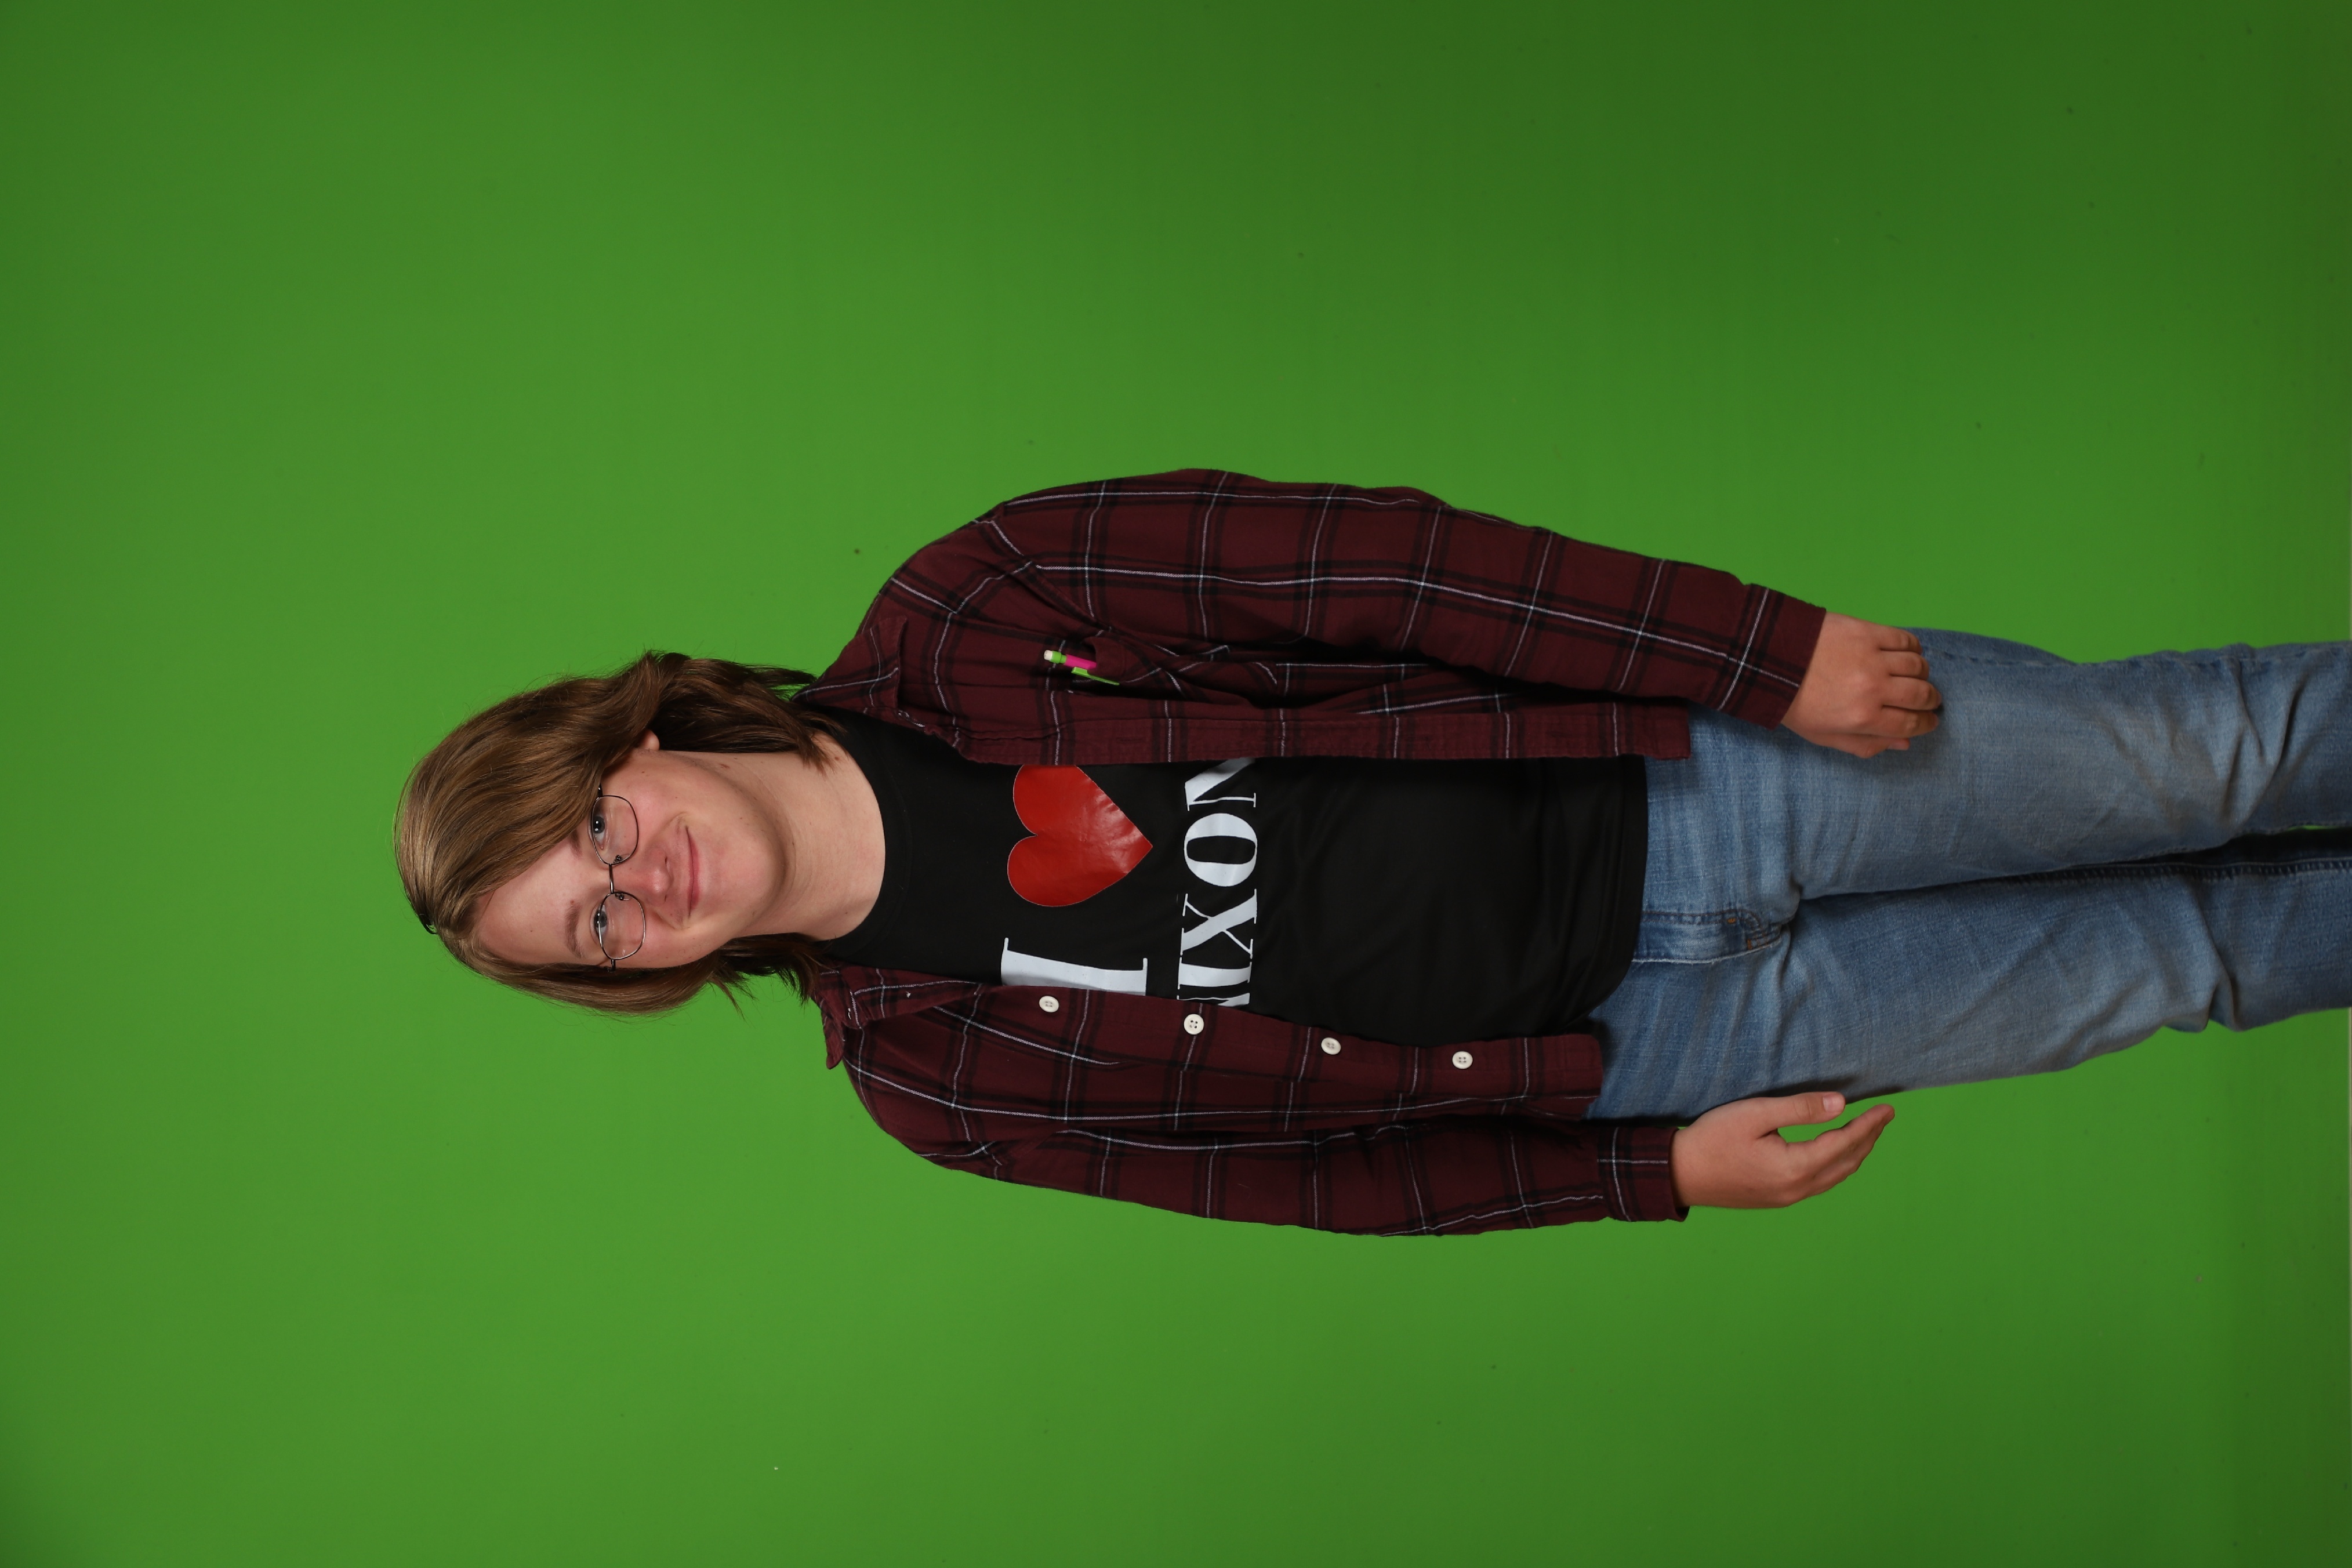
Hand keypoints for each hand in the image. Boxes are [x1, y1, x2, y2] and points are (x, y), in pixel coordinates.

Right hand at [1669, 1093, 1894, 1208]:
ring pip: (1836, 1176)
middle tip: (1885, 1117)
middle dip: (1868, 1138)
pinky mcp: (1777, 1198)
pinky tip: (1836, 1155)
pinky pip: (1820, 1183)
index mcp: (1795, 1167)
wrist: (1680, 1174)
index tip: (1888, 1108)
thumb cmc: (1712, 1139)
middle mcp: (1797, 1188)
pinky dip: (1837, 1165)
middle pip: (1847, 1163)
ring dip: (1855, 1154)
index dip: (1869, 1124)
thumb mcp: (1755, 1115)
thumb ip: (1800, 1109)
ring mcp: (1787, 1197)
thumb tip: (1841, 1105)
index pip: (1845, 1143)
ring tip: (1867, 1133)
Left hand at [1782, 612, 1941, 757]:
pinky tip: (1907, 654)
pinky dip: (1913, 648)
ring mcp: (1872, 657)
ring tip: (1916, 677)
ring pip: (1918, 666)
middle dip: (1931, 700)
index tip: (1930, 720)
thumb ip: (1866, 744)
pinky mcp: (1867, 632)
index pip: (1911, 723)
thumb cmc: (1795, 703)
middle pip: (1921, 695)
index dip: (1926, 724)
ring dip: (1922, 674)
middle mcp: (1873, 688)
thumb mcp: (1825, 736)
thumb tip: (1903, 743)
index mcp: (1862, 718)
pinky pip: (1905, 640)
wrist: (1769, 661)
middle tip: (1930, 700)